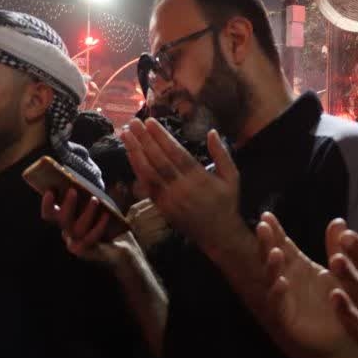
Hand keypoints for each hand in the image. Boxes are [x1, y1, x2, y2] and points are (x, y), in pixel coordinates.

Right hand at [42, 188, 143, 266]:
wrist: (122, 246)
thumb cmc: (109, 220)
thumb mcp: (103, 202)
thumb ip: (96, 193)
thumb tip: (103, 180)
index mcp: (65, 219)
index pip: (49, 213)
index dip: (47, 203)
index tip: (50, 190)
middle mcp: (67, 231)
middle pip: (61, 220)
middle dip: (66, 205)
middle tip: (73, 190)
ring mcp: (76, 242)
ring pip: (76, 229)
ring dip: (86, 212)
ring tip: (94, 199)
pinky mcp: (87, 251)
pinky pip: (90, 238)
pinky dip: (98, 226)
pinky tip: (106, 215)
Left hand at [122, 119, 244, 256]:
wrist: (218, 234)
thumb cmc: (226, 203)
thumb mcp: (232, 177)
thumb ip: (222, 154)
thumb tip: (212, 132)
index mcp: (199, 177)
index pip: (175, 153)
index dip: (161, 137)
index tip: (149, 122)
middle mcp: (181, 187)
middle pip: (158, 160)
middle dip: (144, 140)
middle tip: (133, 123)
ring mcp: (169, 198)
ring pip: (148, 172)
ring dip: (135, 153)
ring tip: (126, 135)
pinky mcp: (162, 206)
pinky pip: (146, 186)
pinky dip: (137, 170)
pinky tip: (131, 156)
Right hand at [257, 213, 357, 357]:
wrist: (350, 343)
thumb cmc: (343, 306)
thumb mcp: (342, 273)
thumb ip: (336, 248)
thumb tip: (337, 221)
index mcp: (299, 268)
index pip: (283, 246)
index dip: (275, 231)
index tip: (267, 215)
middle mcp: (289, 282)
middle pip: (273, 259)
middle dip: (266, 243)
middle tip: (261, 226)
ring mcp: (286, 302)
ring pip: (272, 282)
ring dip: (271, 267)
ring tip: (274, 252)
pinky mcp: (289, 323)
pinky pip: (280, 308)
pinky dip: (278, 295)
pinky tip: (280, 283)